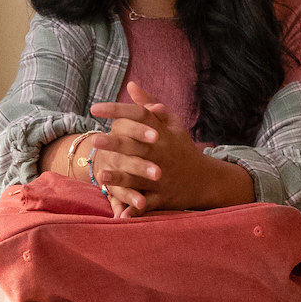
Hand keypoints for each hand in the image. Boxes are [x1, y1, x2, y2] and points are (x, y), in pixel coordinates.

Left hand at [85, 81, 239, 215]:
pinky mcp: (163, 197)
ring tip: (101, 174)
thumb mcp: (172, 124)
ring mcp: (162, 176)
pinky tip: (120, 215)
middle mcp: (162, 153)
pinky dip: (135, 210)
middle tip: (95, 139)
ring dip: (120, 177)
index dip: (118, 111)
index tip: (95, 108)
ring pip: (139, 177)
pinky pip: (148, 204)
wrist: (205, 180)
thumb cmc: (182, 148)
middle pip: (137, 146)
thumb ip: (150, 105)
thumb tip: (131, 86)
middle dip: (117, 144)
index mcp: (162, 134)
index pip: (139, 117)